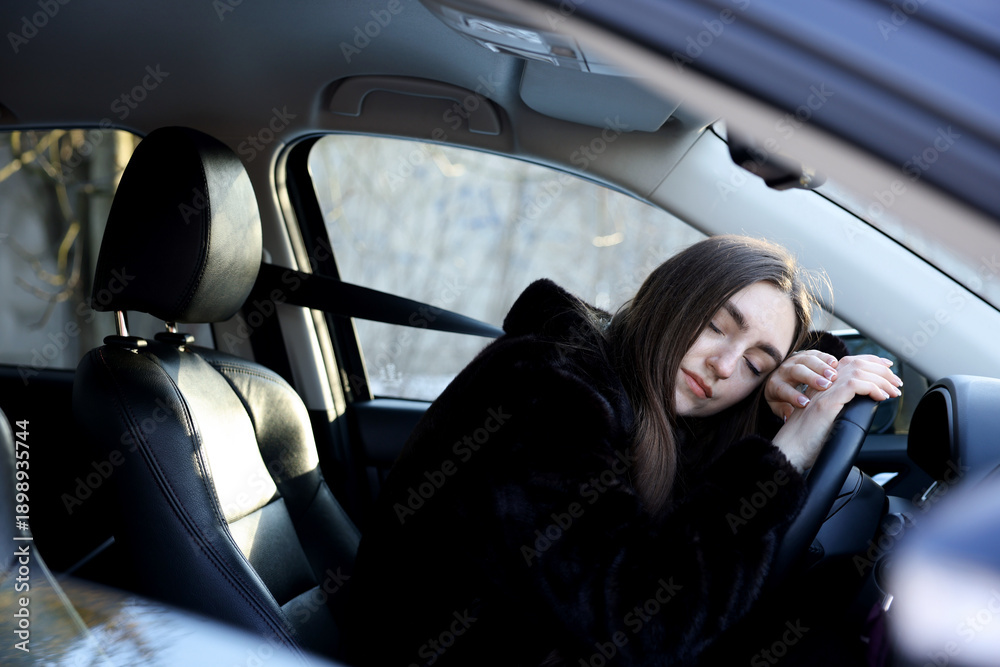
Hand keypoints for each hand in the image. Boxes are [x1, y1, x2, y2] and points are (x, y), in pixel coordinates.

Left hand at [765, 350, 839, 421]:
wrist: (780, 376)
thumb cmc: (781, 396)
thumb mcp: (778, 405)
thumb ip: (783, 410)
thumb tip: (789, 417)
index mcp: (775, 384)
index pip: (783, 389)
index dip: (794, 396)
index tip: (807, 403)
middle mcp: (784, 370)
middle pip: (797, 371)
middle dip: (811, 377)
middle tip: (826, 385)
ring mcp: (794, 360)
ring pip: (807, 360)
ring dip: (821, 367)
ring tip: (834, 375)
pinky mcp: (805, 354)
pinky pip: (815, 353)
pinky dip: (826, 358)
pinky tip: (835, 364)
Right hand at [771, 355, 901, 471]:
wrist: (789, 451)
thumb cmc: (807, 441)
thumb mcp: (827, 419)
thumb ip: (841, 407)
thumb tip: (865, 405)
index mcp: (822, 386)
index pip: (849, 362)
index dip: (871, 361)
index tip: (887, 367)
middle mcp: (822, 385)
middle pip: (856, 363)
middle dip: (882, 370)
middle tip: (896, 382)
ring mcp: (823, 393)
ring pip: (858, 371)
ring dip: (882, 379)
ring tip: (893, 391)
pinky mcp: (826, 404)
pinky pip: (854, 385)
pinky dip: (872, 388)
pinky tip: (880, 397)